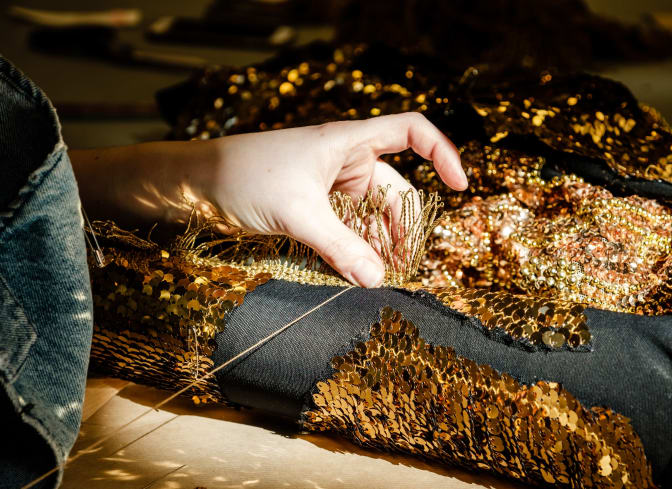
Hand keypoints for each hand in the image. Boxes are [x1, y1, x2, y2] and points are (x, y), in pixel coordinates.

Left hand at [71, 113, 465, 287]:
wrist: (190, 186)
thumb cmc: (242, 178)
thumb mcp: (297, 213)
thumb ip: (340, 247)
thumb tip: (380, 281)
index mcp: (348, 142)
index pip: (411, 131)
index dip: (442, 153)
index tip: (460, 188)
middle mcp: (345, 162)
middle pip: (395, 191)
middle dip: (403, 228)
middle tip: (407, 269)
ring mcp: (330, 187)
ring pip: (372, 217)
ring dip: (379, 246)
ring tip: (382, 280)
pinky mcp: (315, 209)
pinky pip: (349, 230)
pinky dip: (356, 251)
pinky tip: (357, 274)